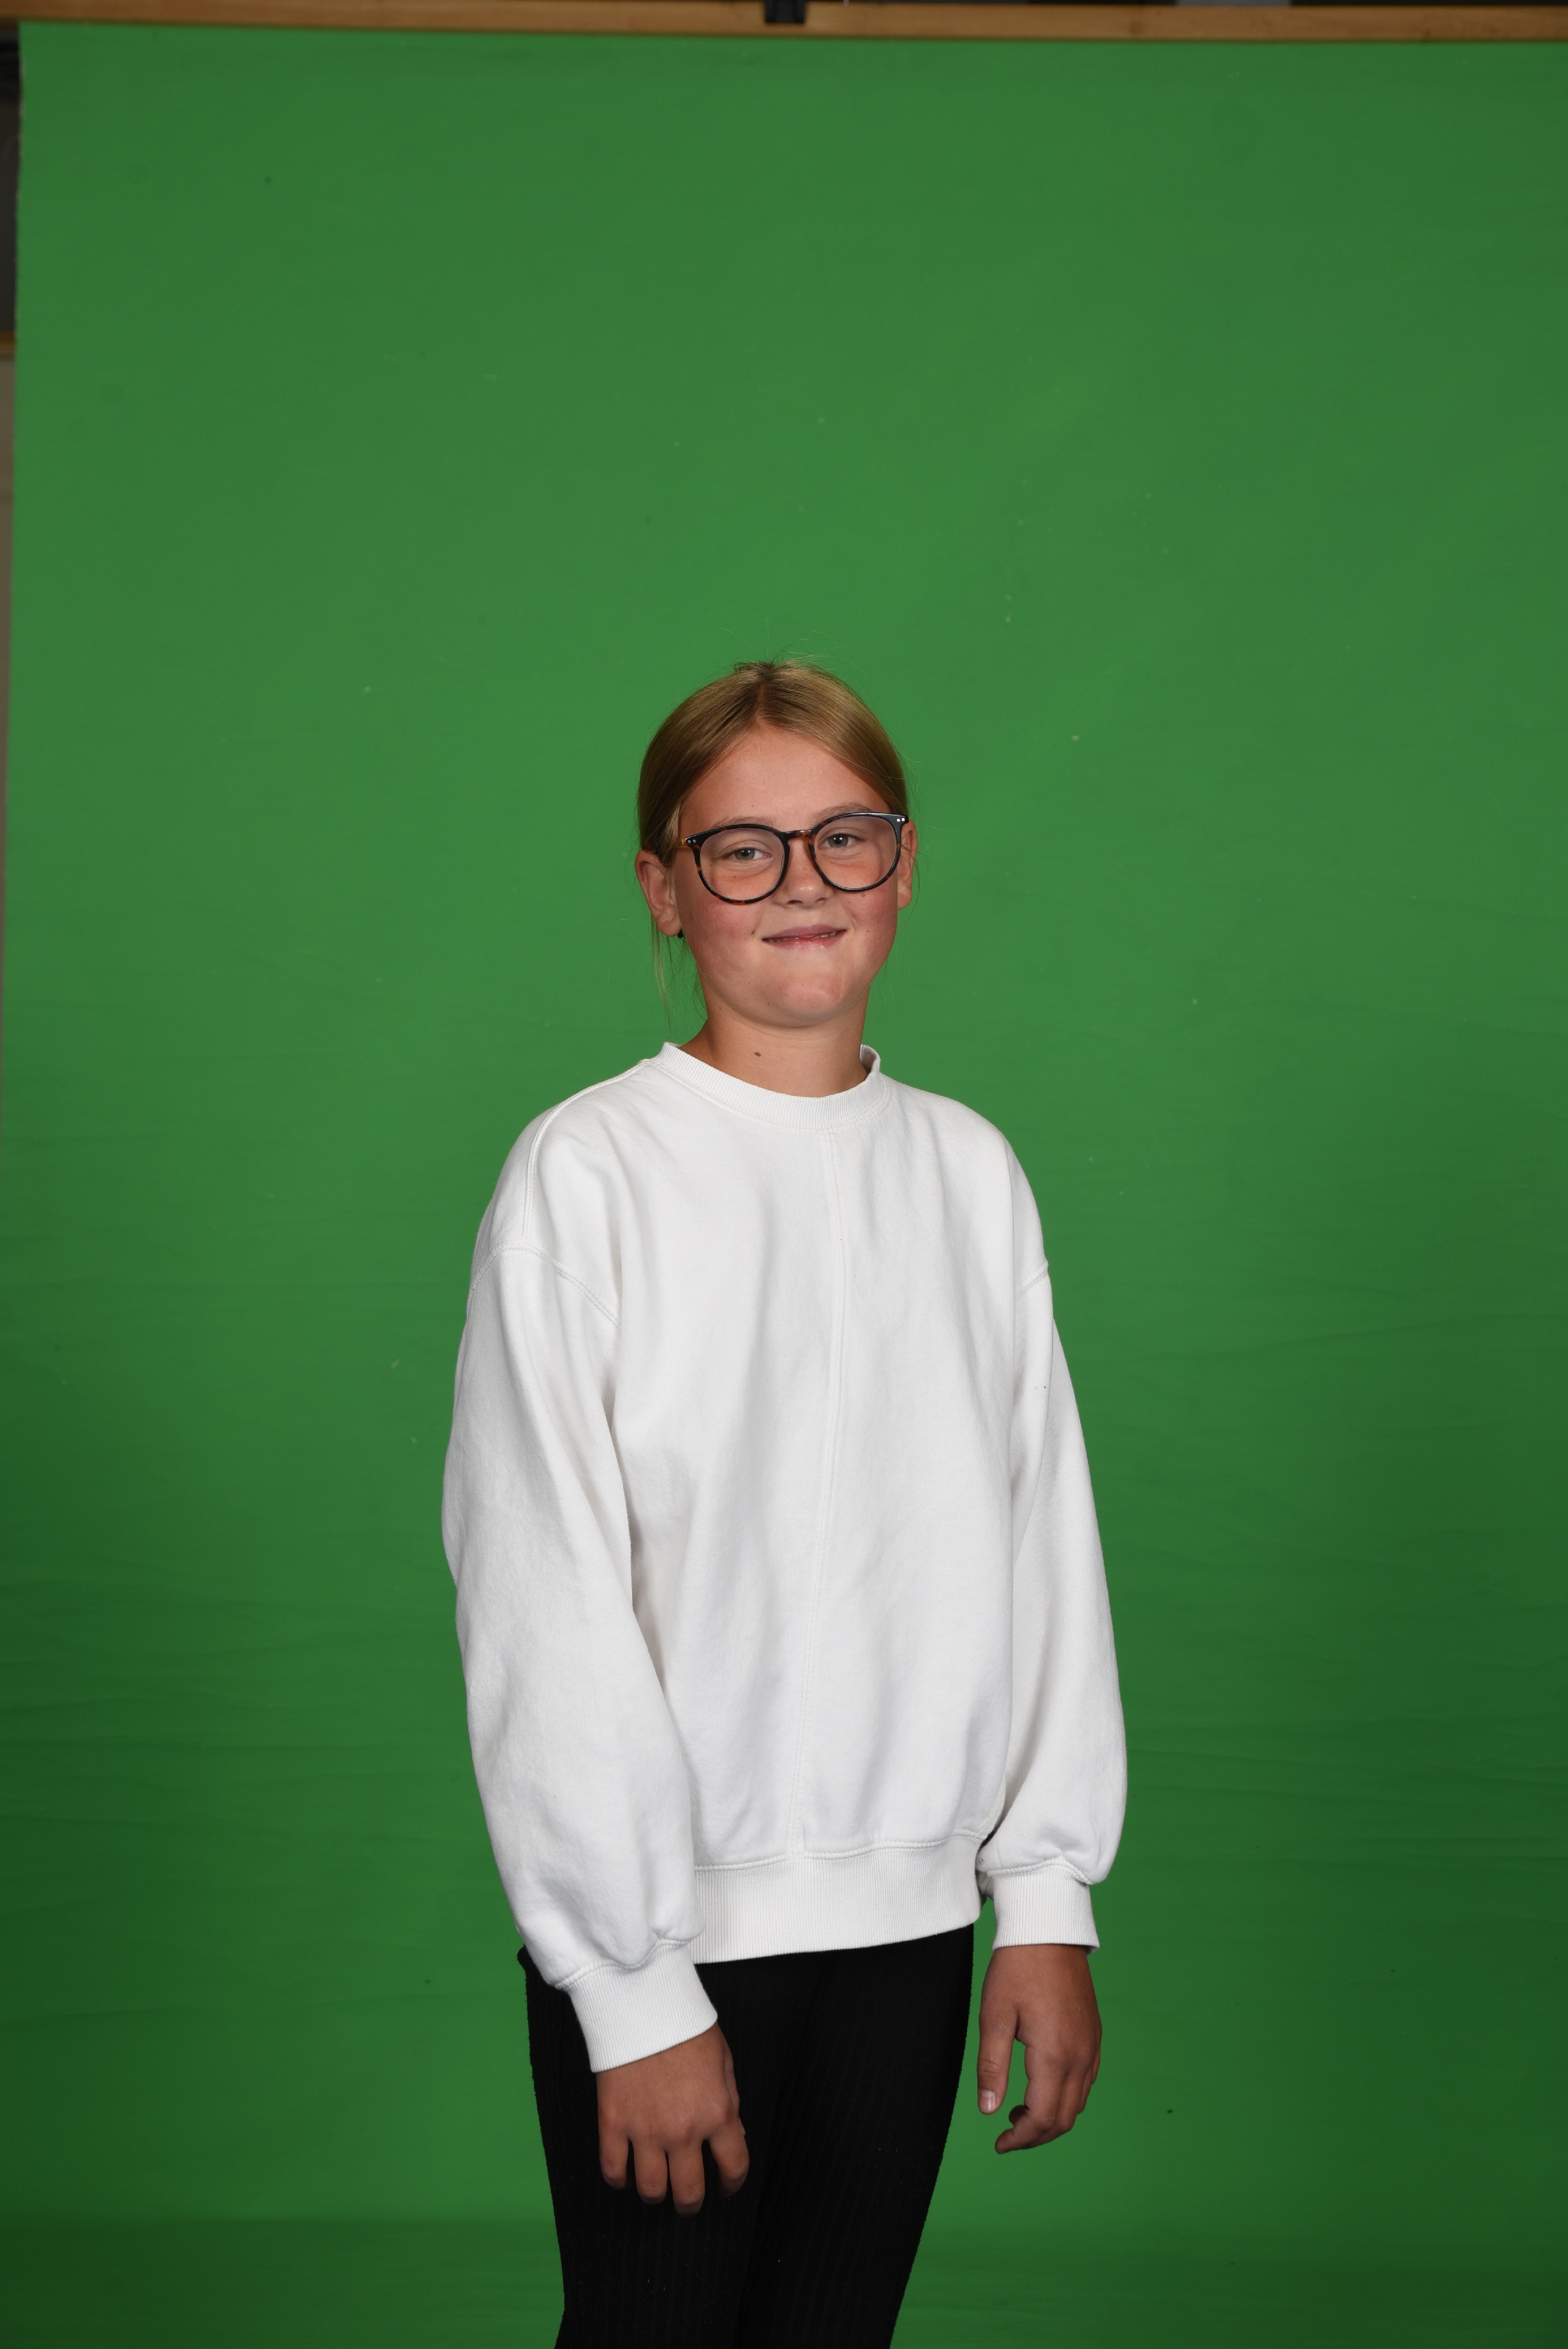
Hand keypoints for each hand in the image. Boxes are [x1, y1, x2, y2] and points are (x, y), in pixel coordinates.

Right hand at [596, 2023, 749, 2214]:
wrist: (643, 2001)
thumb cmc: (686, 2026)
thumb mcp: (724, 2061)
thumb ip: (729, 2103)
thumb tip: (732, 2137)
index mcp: (717, 2113)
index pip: (733, 2168)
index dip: (732, 2184)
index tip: (725, 2186)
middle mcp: (683, 2130)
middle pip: (688, 2192)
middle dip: (691, 2203)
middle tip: (689, 2199)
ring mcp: (645, 2130)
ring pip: (651, 2189)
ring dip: (656, 2194)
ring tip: (658, 2186)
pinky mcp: (613, 2122)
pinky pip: (613, 2170)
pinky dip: (619, 2180)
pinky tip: (626, 2175)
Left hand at [977, 1942, 1101, 2153]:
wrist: (1048, 1928)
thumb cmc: (1017, 1968)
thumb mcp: (994, 2015)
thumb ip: (992, 2067)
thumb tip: (988, 2110)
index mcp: (1055, 2055)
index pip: (1043, 2118)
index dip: (1021, 2139)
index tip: (998, 2144)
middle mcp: (1081, 2056)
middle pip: (1065, 2118)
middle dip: (1036, 2135)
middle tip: (1007, 2134)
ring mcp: (1092, 2045)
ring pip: (1078, 2102)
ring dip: (1052, 2117)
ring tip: (1019, 2111)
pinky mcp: (1094, 2034)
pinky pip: (1086, 2081)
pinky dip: (1066, 2097)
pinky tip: (1042, 2087)